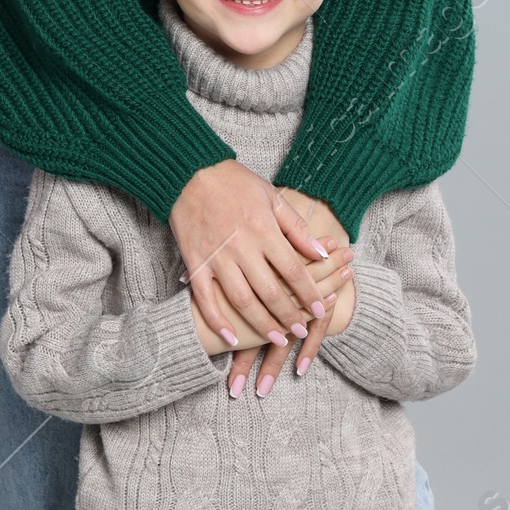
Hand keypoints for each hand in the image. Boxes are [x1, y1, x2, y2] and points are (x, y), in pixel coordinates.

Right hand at [170, 160, 328, 349]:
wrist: (188, 171)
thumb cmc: (233, 182)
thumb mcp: (270, 196)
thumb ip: (296, 226)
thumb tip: (321, 253)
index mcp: (262, 228)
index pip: (293, 269)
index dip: (309, 293)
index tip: (322, 309)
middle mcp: (241, 246)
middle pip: (271, 291)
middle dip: (290, 315)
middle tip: (302, 330)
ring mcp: (216, 256)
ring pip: (243, 301)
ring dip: (262, 324)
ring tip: (279, 339)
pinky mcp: (195, 261)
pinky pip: (205, 298)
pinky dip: (218, 320)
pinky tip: (231, 337)